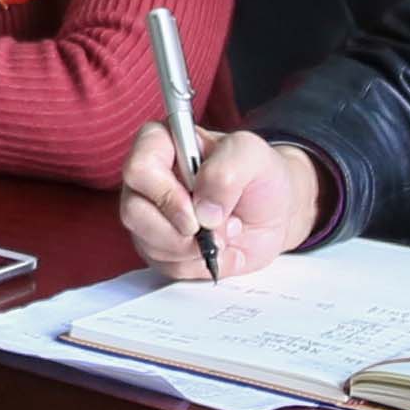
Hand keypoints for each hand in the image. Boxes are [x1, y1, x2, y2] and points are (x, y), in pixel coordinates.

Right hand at [117, 123, 314, 281]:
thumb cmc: (260, 175)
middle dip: (177, 230)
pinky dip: (198, 264)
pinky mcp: (161, 246)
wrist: (276, 212)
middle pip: (133, 211)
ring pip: (146, 242)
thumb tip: (203, 210)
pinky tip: (220, 250)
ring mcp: (152, 215)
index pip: (139, 167)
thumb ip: (226, 170)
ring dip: (190, 249)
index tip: (195, 210)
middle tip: (210, 229)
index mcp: (164, 144)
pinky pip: (165, 265)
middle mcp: (150, 180)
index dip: (164, 194)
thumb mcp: (252, 154)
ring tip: (223, 235)